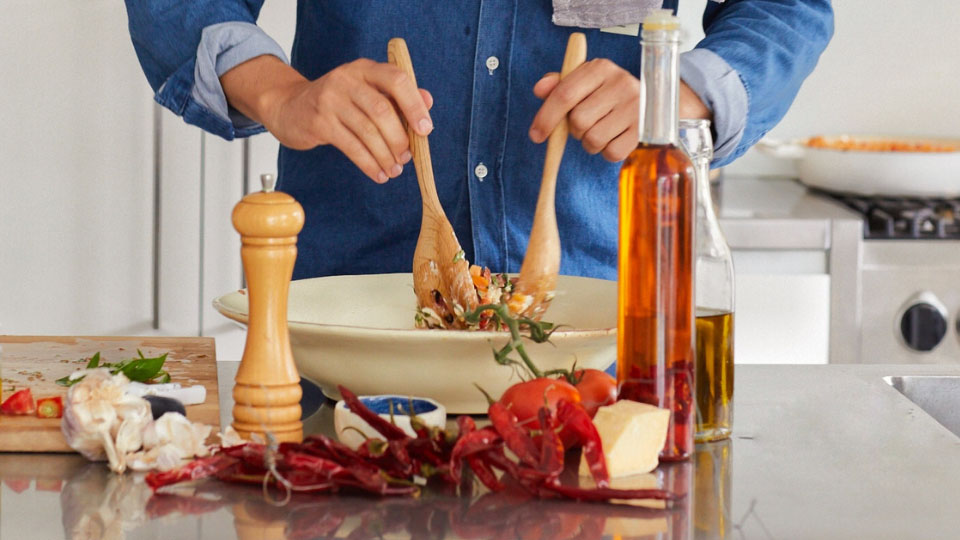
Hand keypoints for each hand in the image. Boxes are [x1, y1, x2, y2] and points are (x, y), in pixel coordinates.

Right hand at [221, 55, 433, 183]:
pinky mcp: (319, 122)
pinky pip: (351, 147)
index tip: (425, 130)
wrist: (289, 106)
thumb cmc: (338, 102)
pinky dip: (369, 164)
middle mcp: (347, 79)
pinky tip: (378, 174)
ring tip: (395, 170)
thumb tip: (428, 101)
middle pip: (382, 110)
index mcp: (364, 69)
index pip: (397, 79)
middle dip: (400, 139)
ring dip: (386, 156)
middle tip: (407, 157)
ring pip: (367, 132)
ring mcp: (330, 100)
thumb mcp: (366, 92)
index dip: (414, 105)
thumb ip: (397, 96)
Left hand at [529, 59, 711, 161]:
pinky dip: (607, 151)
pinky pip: (610, 153)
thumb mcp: (586, 82)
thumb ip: (559, 85)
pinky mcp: (643, 130)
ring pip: (592, 140)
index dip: (546, 117)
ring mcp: (635, 107)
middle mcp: (620, 83)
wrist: (657, 103)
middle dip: (575, 130)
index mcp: (600, 68)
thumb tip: (539, 89)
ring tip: (602, 130)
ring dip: (590, 143)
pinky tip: (615, 138)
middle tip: (587, 124)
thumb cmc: (610, 94)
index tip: (536, 135)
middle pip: (577, 121)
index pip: (564, 94)